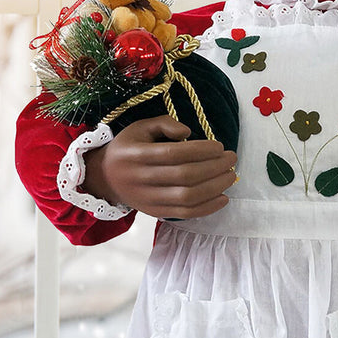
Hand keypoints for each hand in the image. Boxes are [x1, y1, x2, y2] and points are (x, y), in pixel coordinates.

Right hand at [82, 115, 237, 218]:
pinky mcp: (156, 212)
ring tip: (231, 176)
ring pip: (187, 197)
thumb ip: (163, 124)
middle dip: (214, 167)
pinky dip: (208, 208)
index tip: (219, 146)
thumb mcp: (140, 128)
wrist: (105, 178)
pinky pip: (185, 214)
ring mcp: (149, 199)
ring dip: (215, 187)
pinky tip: (223, 198)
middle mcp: (141, 178)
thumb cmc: (128, 148)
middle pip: (184, 176)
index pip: (173, 154)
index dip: (200, 150)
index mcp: (137, 155)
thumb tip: (188, 132)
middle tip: (232, 159)